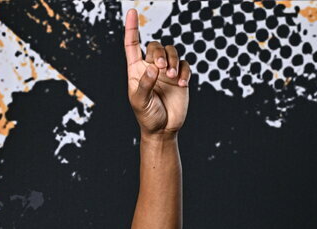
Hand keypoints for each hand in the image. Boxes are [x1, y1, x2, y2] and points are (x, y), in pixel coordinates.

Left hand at [123, 7, 190, 138]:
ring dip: (173, 60)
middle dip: (160, 53)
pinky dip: (184, 72)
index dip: (132, 28)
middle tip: (162, 69)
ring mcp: (166, 71)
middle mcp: (151, 66)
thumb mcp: (140, 102)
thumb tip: (152, 68)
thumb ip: (144, 84)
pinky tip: (181, 84)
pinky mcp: (180, 77)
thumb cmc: (147, 116)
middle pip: (155, 46)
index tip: (132, 12)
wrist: (163, 129)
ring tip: (172, 77)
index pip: (132, 44)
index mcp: (136, 70)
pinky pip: (185, 64)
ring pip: (172, 51)